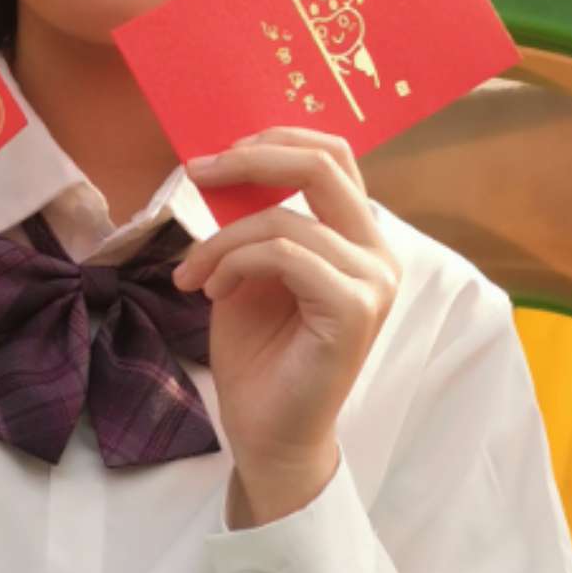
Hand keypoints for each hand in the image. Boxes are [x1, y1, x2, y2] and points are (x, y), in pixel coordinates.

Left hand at [169, 131, 400, 498]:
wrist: (268, 433)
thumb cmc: (260, 357)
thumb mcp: (248, 270)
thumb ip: (253, 218)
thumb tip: (227, 162)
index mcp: (358, 238)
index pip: (333, 157)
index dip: (275, 139)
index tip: (216, 155)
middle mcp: (378, 253)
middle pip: (324, 163)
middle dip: (250, 159)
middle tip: (197, 171)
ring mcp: (372, 282)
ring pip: (285, 218)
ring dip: (221, 240)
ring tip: (194, 274)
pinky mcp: (354, 310)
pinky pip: (285, 254)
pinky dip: (235, 264)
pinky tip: (214, 291)